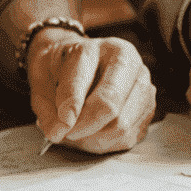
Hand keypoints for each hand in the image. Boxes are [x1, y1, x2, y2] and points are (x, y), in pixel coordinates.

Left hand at [29, 33, 155, 152]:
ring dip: (93, 138)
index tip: (57, 128)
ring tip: (77, 131)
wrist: (78, 67)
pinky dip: (106, 143)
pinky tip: (93, 132)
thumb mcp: (42, 80)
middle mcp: (131, 63)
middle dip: (84, 127)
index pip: (87, 81)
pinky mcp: (147, 110)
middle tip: (65, 133)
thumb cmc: (61, 70)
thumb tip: (59, 131)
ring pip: (121, 127)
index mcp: (104, 47)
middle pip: (111, 106)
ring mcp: (143, 86)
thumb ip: (48, 107)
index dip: (70, 108)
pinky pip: (127, 138)